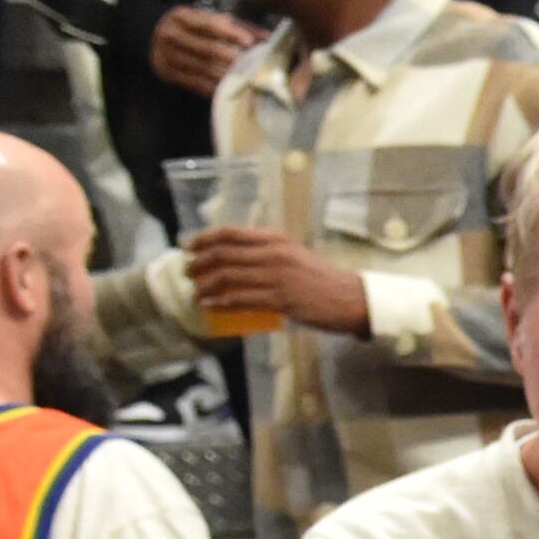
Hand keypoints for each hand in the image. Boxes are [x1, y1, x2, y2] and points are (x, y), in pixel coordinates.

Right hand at [149, 3, 264, 94]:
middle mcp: (170, 33)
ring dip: (225, 75)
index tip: (249, 41)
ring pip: (201, 67)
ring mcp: (166, 54)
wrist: (156, 34)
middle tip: (252, 65)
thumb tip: (271, 38)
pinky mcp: (166, 72)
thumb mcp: (208, 19)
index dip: (229, 32)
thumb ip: (238, 27)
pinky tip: (230, 90)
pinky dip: (213, 87)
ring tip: (246, 80)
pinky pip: (194, 83)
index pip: (207, 23)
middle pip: (204, 48)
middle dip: (230, 57)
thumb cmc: (193, 28)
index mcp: (181, 16)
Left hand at [185, 225, 369, 334]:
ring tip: (195, 293)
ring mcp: (276, 277)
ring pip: (228, 278)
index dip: (204, 239)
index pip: (231, 233)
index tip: (188, 246)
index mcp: (277, 239)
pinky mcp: (280, 300)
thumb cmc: (324, 279)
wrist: (352, 299)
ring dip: (205, 286)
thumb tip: (237, 257)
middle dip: (199, 264)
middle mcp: (274, 254)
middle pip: (224, 255)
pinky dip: (221, 303)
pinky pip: (241, 300)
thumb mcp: (296, 254)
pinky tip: (210, 306)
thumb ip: (269, 252)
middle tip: (187, 272)